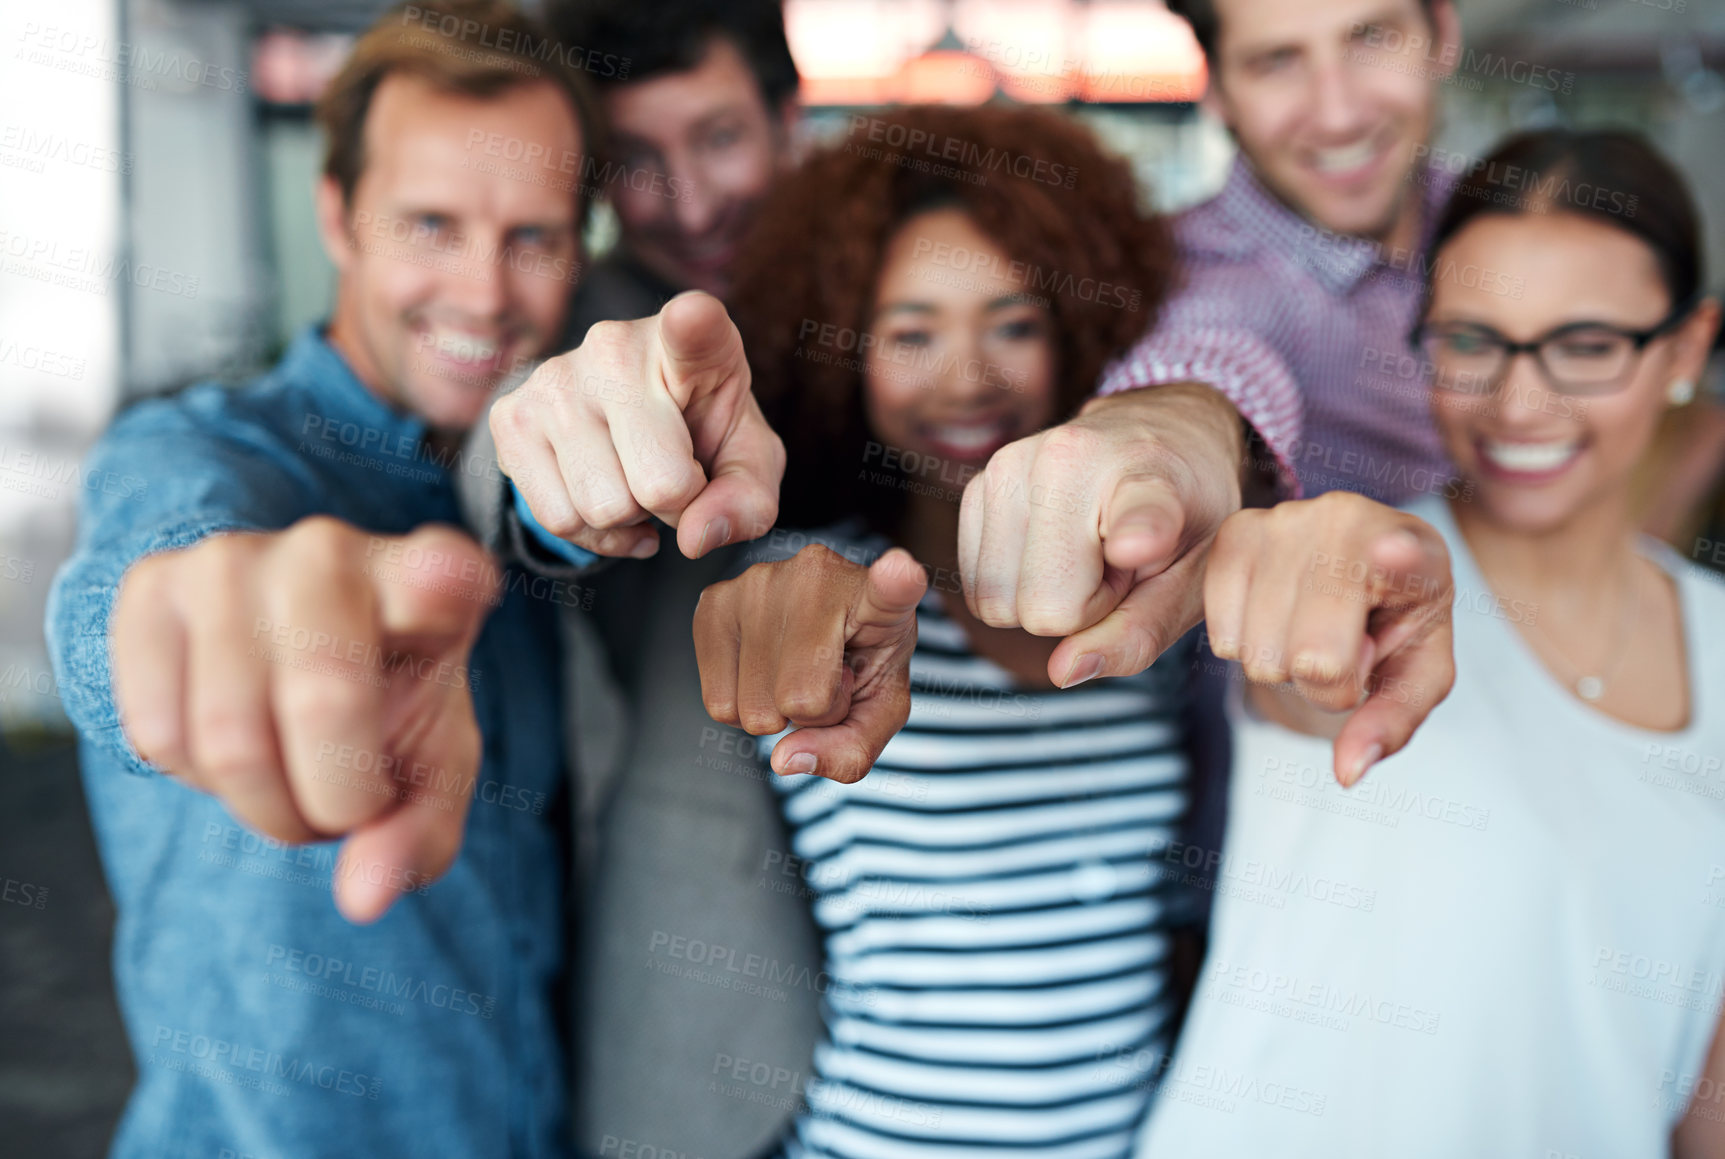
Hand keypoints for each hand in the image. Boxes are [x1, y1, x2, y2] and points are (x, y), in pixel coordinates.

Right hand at [111, 517, 498, 922]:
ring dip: (263, 804)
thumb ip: (418, 834)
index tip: (448, 586)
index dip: (441, 582)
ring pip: (228, 736)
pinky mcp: (152, 584)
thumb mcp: (428, 769)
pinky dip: (194, 777)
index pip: (440, 572)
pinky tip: (230, 738)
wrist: (288, 643)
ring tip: (291, 775)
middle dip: (331, 802)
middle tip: (345, 810)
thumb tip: (365, 894)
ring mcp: (234, 557)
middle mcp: (331, 550)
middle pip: (322, 696)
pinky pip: (155, 731)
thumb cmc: (385, 701)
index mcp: (430, 580)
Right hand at [491, 290, 785, 559]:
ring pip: (602, 508)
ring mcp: (555, 379)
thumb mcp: (748, 462)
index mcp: (693, 343)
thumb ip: (748, 501)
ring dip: (629, 520)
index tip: (693, 316)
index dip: (693, 325)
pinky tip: (608, 498)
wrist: (636, 420)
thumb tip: (694, 538)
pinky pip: (557, 519)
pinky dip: (590, 534)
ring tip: (637, 482)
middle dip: (675, 506)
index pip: (693, 328)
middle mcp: (615, 347)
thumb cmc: (703, 432)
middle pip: (658, 484)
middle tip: (673, 474)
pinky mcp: (511, 416)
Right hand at [694, 546, 925, 782]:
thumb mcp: (879, 713)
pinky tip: (764, 666)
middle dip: (812, 713)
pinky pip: (718, 704)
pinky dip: (740, 706)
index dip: (894, 584)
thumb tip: (783, 758)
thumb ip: (851, 750)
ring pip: (754, 709)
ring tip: (796, 668)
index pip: (889, 590)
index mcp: (880, 601)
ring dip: (775, 708)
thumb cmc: (861, 665)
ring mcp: (760, 581)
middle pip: (800, 700)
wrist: (822, 627)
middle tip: (825, 677)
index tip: (900, 571)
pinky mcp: (715, 600)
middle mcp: (817, 574)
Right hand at [959, 383, 1244, 687]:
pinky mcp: (977, 483)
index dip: (1137, 536)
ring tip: (1085, 554)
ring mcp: (1010, 465)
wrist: (1159, 432)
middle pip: (1041, 608)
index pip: (1137, 519)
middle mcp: (1068, 457)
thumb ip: (1139, 634)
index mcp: (1149, 477)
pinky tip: (1052, 547)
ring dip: (1042, 598)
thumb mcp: (1192, 581)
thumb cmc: (1185, 516)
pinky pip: (976, 588)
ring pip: (996, 602)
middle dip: (1077, 610)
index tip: (1139, 545)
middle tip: (1114, 568)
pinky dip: (1013, 584)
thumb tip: (1064, 670)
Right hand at [1203, 491, 1455, 785]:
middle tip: (1345, 648)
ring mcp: (1286, 520)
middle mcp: (1349, 519)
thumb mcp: (1416, 674)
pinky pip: (1223, 637)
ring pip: (1261, 655)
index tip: (1393, 551)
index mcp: (1418, 550)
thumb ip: (1392, 720)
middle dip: (1325, 681)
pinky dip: (1245, 646)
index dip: (1396, 559)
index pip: (1404, 556)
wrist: (1354, 568)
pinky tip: (1276, 616)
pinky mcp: (1235, 532)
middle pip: (1312, 658)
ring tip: (1310, 630)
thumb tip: (1346, 772)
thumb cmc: (1394, 621)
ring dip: (1283, 665)